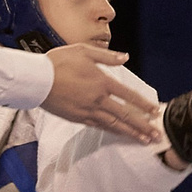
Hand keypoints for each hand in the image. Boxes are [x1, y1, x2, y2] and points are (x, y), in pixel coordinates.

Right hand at [42, 43, 159, 142]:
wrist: (35, 80)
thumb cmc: (58, 62)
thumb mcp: (84, 51)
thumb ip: (107, 56)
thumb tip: (125, 57)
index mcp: (101, 82)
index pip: (128, 96)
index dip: (143, 105)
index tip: (155, 112)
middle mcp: (97, 99)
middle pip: (125, 116)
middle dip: (142, 127)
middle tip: (156, 136)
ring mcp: (87, 111)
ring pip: (113, 125)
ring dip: (130, 133)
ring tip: (143, 141)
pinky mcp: (77, 118)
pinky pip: (98, 126)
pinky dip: (111, 131)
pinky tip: (119, 134)